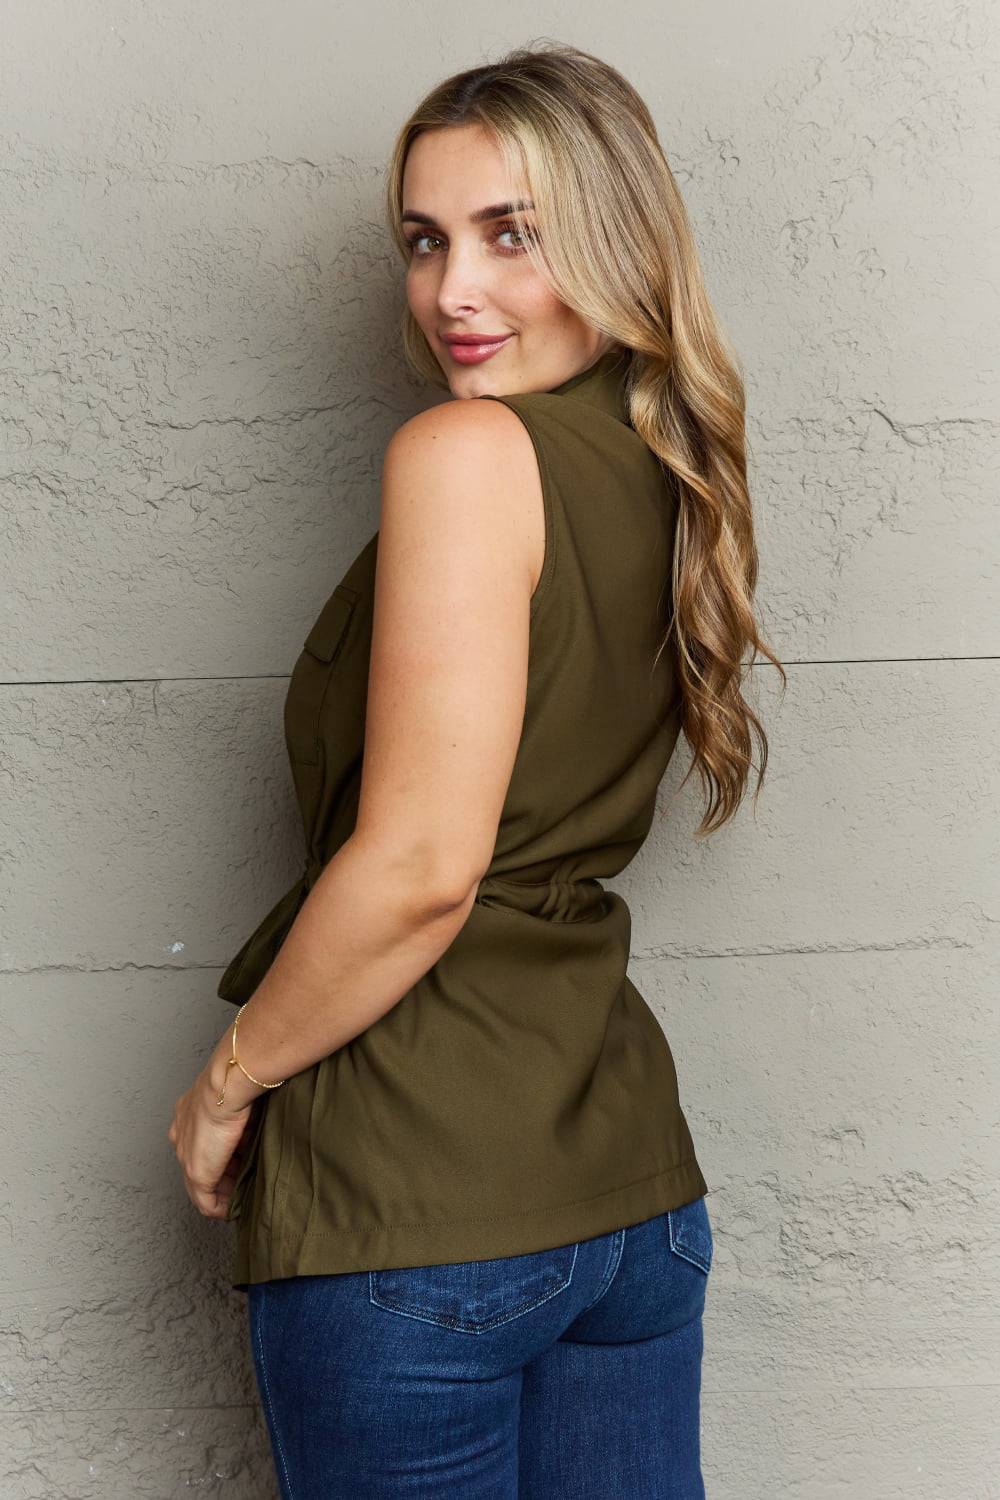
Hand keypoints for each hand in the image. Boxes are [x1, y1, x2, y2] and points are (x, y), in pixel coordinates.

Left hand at [168, 1068, 255, 1218]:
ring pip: (202, 1185)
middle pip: (201, 1164)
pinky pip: (205, 1202)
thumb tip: (253, 1133)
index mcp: (188, 1113)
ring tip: (242, 1195)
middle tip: (243, 1180)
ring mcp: (186, 1155)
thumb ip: (239, 1119)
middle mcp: (181, 1135)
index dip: (222, 1153)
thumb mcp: (237, 1101)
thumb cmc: (236, 1083)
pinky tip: (233, 1209)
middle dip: (224, 1175)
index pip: (201, 1142)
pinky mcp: (196, 1172)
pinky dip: (220, 1208)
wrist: (226, 1084)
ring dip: (224, 1192)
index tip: (239, 1160)